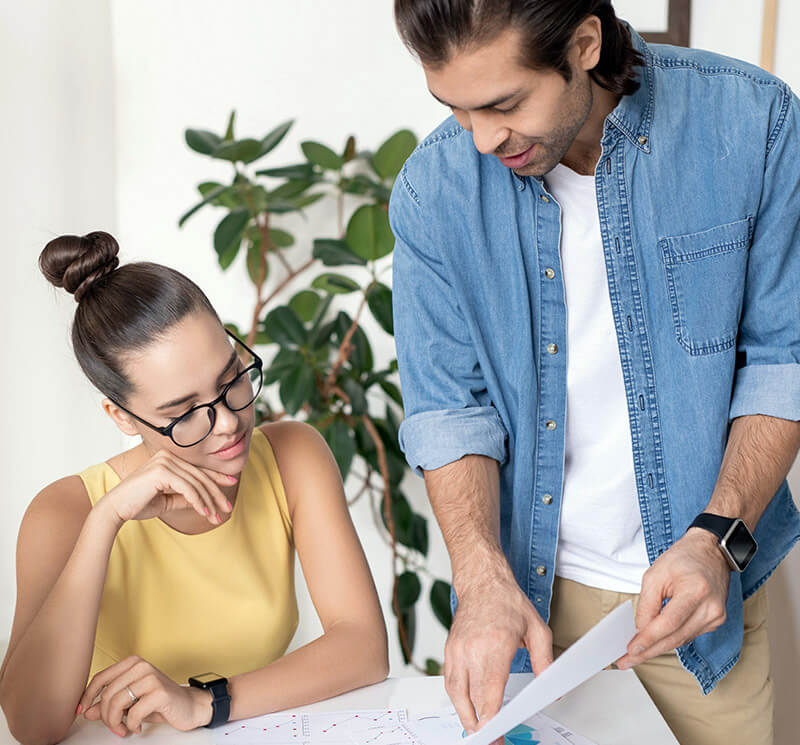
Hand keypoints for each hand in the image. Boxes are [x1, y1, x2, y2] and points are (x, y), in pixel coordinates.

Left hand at [78, 656, 212, 735]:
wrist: (188, 706)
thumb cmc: (159, 702)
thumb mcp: (131, 702)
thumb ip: (109, 703)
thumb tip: (87, 711)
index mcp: (133, 663)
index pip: (101, 678)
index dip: (88, 696)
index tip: (82, 711)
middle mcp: (141, 666)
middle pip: (107, 694)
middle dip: (105, 717)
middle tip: (114, 726)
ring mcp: (151, 678)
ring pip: (116, 703)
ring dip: (116, 723)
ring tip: (124, 728)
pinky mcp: (159, 692)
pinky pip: (132, 713)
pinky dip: (131, 725)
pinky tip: (137, 726)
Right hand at [97, 448, 236, 527]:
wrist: (115, 509)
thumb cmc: (138, 504)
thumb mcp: (167, 500)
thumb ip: (184, 496)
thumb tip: (203, 500)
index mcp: (168, 458)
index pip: (197, 468)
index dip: (216, 477)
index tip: (232, 484)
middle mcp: (167, 456)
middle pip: (200, 476)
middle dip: (216, 493)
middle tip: (227, 508)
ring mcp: (164, 461)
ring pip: (196, 484)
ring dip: (209, 502)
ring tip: (217, 516)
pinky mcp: (162, 471)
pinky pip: (188, 488)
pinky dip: (199, 502)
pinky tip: (205, 513)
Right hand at [445, 552, 552, 735]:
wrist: (482, 582)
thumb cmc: (507, 602)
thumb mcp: (537, 628)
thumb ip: (545, 660)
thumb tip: (551, 686)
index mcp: (494, 644)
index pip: (489, 692)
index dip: (492, 718)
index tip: (496, 734)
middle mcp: (471, 649)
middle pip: (472, 698)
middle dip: (481, 724)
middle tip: (492, 739)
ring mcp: (457, 649)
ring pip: (456, 693)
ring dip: (465, 715)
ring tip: (478, 730)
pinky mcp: (449, 649)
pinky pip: (449, 681)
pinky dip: (457, 699)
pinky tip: (467, 708)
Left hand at [617, 528, 730, 668]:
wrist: (711, 552)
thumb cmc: (684, 559)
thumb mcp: (655, 574)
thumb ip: (646, 603)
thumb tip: (641, 629)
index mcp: (696, 591)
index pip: (669, 623)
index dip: (648, 639)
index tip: (632, 650)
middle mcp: (711, 608)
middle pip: (675, 638)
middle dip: (649, 651)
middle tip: (627, 661)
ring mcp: (716, 617)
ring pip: (681, 641)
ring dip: (657, 648)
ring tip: (636, 656)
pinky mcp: (715, 621)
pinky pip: (687, 635)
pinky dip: (670, 639)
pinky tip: (655, 643)